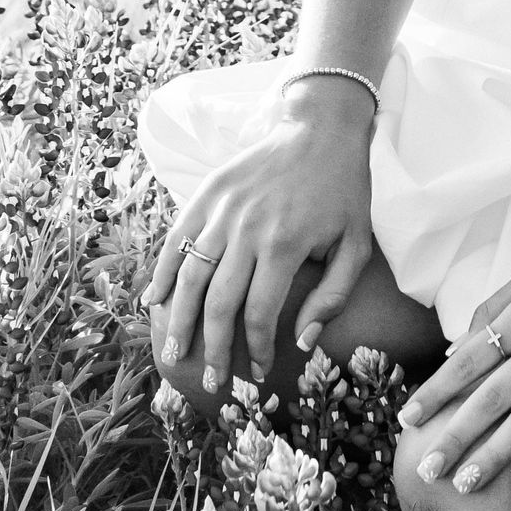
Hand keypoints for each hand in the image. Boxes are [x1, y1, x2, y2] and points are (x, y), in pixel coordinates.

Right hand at [140, 79, 374, 395]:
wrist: (320, 129)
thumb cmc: (343, 192)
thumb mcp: (354, 246)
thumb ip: (331, 298)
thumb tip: (303, 342)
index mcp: (284, 245)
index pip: (259, 314)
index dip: (255, 350)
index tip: (256, 374)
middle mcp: (247, 229)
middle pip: (219, 303)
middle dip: (212, 349)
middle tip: (210, 382)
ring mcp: (222, 209)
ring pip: (191, 275)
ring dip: (179, 319)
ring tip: (173, 352)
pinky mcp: (208, 191)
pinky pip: (178, 237)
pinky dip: (163, 270)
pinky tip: (155, 300)